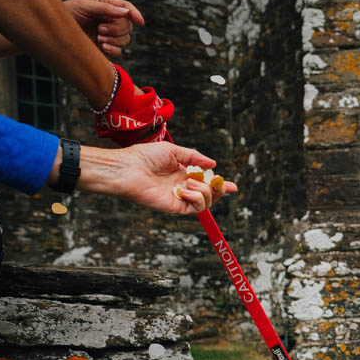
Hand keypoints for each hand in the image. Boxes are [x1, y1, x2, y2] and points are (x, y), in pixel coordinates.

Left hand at [64, 0, 143, 56]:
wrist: (56, 32)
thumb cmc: (68, 13)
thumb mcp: (84, 6)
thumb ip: (105, 8)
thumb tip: (125, 12)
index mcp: (107, 6)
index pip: (127, 8)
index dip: (135, 14)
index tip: (139, 21)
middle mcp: (110, 20)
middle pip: (128, 26)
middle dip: (116, 29)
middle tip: (100, 28)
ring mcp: (109, 34)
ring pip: (125, 39)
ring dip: (114, 39)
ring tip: (98, 37)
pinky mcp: (106, 47)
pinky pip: (119, 51)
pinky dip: (113, 49)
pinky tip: (103, 46)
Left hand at [75, 142, 236, 213]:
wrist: (127, 168)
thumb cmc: (144, 156)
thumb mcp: (174, 151)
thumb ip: (194, 157)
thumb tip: (213, 165)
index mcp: (183, 174)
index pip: (206, 182)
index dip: (220, 185)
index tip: (233, 186)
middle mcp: (183, 187)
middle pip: (211, 195)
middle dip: (219, 189)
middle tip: (217, 182)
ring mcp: (180, 198)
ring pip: (206, 202)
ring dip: (205, 192)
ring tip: (190, 182)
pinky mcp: (175, 207)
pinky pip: (195, 208)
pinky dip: (197, 199)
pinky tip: (186, 190)